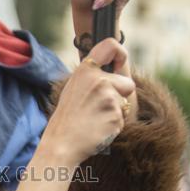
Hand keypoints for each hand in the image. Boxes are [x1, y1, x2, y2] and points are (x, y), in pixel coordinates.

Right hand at [43, 38, 135, 166]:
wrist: (61, 144)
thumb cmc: (67, 117)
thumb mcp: (74, 88)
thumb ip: (91, 76)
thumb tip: (111, 68)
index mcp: (86, 71)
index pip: (111, 46)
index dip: (120, 53)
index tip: (119, 62)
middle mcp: (99, 81)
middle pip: (128, 84)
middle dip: (121, 95)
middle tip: (99, 107)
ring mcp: (108, 99)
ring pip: (125, 103)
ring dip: (115, 112)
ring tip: (95, 119)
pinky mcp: (116, 117)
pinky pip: (123, 119)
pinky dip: (114, 125)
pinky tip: (97, 128)